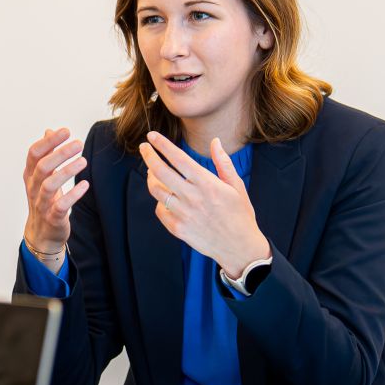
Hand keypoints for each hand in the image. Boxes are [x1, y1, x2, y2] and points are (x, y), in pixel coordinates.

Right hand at [21, 127, 88, 263]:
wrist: (42, 233)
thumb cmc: (44, 200)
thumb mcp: (42, 176)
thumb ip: (46, 154)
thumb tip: (49, 131)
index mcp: (30, 175)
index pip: (34, 153)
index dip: (49, 141)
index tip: (66, 131)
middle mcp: (33, 187)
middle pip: (42, 167)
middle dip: (60, 153)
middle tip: (79, 143)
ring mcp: (41, 203)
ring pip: (49, 185)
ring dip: (67, 171)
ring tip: (83, 161)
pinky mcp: (52, 217)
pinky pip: (61, 206)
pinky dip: (73, 195)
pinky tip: (85, 185)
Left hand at [140, 132, 270, 278]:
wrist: (240, 248)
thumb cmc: (240, 215)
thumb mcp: (237, 186)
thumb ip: (223, 163)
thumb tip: (215, 142)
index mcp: (208, 184)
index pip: (179, 159)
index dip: (162, 145)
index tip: (152, 136)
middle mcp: (193, 197)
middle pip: (161, 172)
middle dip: (149, 156)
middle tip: (144, 148)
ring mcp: (184, 214)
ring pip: (156, 191)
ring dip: (151, 178)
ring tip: (152, 172)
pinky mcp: (178, 229)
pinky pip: (160, 211)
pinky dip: (159, 202)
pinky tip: (164, 198)